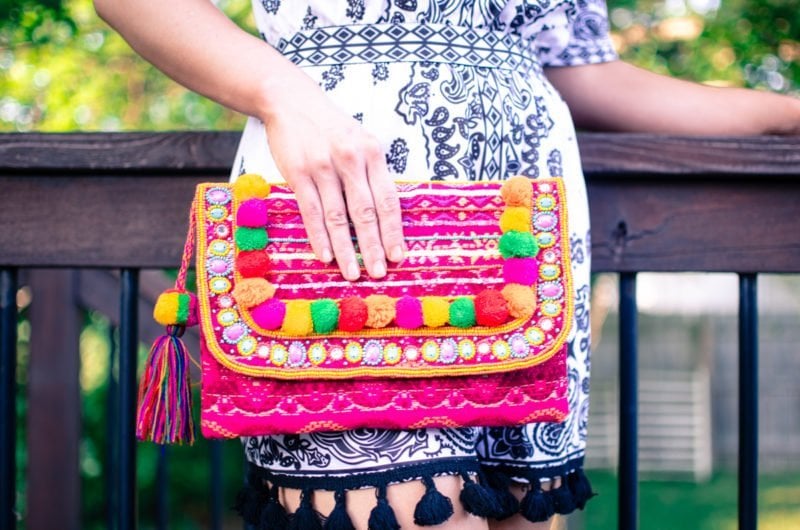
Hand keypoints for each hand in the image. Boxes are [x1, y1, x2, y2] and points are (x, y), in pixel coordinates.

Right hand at [260, 71, 404, 280]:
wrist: (291, 100)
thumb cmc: (331, 126)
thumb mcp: (360, 140)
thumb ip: (372, 172)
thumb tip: (385, 215)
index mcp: (372, 152)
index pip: (387, 199)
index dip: (393, 230)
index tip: (398, 255)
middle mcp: (350, 159)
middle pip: (365, 212)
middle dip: (373, 246)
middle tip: (379, 272)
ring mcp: (323, 166)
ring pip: (338, 217)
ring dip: (346, 249)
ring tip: (353, 273)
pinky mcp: (298, 173)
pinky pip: (311, 212)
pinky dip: (320, 237)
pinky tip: (326, 256)